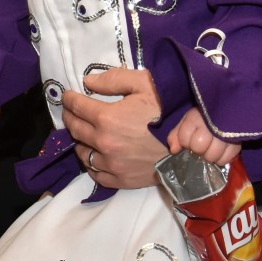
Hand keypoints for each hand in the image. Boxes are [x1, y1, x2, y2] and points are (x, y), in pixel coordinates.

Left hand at [62, 68, 166, 188]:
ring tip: (84, 134)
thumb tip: (88, 82)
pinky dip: (92, 163)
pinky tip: (95, 155)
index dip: (69, 99)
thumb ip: (115, 79)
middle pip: (75, 129)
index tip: (68, 96)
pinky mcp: (120, 180)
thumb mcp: (146, 83)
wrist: (193, 145)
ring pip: (82, 153)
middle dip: (70, 117)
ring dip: (80, 142)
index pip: (76, 106)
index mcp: (107, 118)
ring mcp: (111, 165)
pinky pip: (95, 173)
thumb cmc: (170, 110)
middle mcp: (104, 143)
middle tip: (71, 112)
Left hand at [168, 107, 240, 164]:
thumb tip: (174, 150)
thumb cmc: (204, 118)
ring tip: (211, 150)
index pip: (184, 137)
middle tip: (202, 146)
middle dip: (197, 149)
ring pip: (212, 155)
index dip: (185, 142)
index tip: (189, 139)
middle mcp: (211, 125)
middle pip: (199, 146)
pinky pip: (225, 159)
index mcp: (196, 117)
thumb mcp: (188, 121)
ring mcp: (226, 134)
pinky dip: (221, 159)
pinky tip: (220, 153)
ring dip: (209, 156)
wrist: (230, 110)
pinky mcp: (237, 143)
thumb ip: (176, 134)